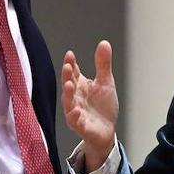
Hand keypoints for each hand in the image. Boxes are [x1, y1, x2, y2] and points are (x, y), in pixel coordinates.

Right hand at [61, 40, 118, 172]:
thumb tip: (104, 43)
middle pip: (69, 85)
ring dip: (68, 94)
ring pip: (69, 103)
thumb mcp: (106, 82)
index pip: (73, 72)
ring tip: (69, 85)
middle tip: (67, 67)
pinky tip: (75, 111)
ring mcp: (76, 112)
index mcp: (81, 86)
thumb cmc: (103, 107)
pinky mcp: (81, 126)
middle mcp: (75, 98)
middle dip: (67, 76)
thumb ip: (103, 64)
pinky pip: (75, 122)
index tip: (70, 54)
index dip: (71, 64)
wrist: (107, 131)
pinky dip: (74, 117)